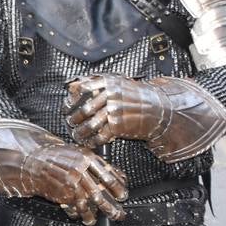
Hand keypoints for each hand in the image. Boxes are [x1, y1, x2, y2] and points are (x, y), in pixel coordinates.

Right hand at [0, 121, 127, 223]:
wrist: (32, 160)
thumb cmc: (56, 156)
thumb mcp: (78, 153)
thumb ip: (95, 165)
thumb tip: (116, 176)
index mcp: (87, 158)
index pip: (108, 175)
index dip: (118, 187)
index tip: (123, 195)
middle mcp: (80, 170)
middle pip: (100, 192)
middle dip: (111, 206)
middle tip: (119, 213)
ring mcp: (69, 183)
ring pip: (87, 203)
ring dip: (95, 214)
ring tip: (98, 219)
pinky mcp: (60, 193)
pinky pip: (73, 207)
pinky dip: (79, 214)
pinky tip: (83, 217)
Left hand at [67, 75, 225, 160]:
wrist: (159, 109)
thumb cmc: (137, 96)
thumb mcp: (119, 83)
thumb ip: (98, 84)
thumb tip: (73, 87)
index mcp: (108, 82)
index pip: (81, 89)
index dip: (71, 100)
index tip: (65, 107)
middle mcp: (110, 95)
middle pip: (84, 109)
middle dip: (73, 119)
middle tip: (69, 123)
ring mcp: (114, 110)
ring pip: (90, 124)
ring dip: (80, 132)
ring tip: (76, 135)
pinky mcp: (118, 126)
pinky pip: (100, 135)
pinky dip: (92, 141)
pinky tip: (88, 143)